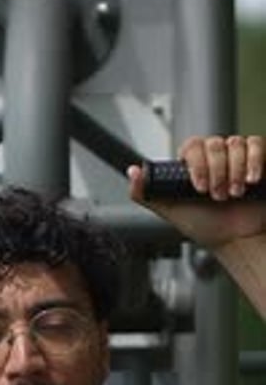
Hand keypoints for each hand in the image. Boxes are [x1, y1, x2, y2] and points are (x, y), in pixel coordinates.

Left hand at [128, 135, 265, 248]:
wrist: (236, 240)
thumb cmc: (206, 227)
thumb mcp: (171, 212)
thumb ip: (148, 194)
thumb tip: (132, 171)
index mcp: (193, 165)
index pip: (192, 147)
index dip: (197, 165)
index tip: (199, 188)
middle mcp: (214, 158)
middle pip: (215, 144)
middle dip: (217, 173)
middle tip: (218, 196)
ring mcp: (236, 157)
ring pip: (236, 144)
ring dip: (235, 172)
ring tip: (234, 194)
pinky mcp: (258, 160)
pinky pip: (256, 145)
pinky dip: (254, 161)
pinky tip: (250, 181)